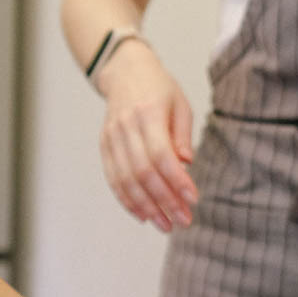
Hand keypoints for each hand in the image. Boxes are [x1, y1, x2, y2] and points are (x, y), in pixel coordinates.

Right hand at [97, 40, 197, 231]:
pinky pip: (113, 178)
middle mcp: (126, 126)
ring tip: (165, 224)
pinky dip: (127, 200)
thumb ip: (182, 135)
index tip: (193, 199)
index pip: (161, 154)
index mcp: (148, 112)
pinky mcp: (104, 145)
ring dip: (146, 207)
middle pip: (143, 171)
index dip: (177, 180)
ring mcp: (111, 136)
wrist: (124, 71)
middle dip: (164, 200)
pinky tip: (143, 215)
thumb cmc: (159, 88)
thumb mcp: (180, 104)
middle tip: (183, 220)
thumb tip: (186, 165)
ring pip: (126, 179)